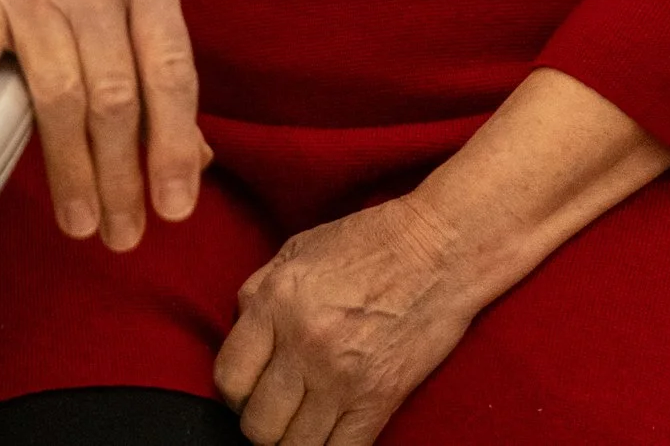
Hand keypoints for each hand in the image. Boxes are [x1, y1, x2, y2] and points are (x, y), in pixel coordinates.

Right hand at [0, 0, 206, 250]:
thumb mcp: (131, 2)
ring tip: (79, 222)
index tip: (173, 209)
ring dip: (69, 164)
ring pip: (59, 86)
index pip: (171, 72)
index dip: (173, 146)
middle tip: (122, 234)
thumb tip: (196, 164)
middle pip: (115, 92)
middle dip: (121, 174)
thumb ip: (160, 75)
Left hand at [215, 197, 475, 445]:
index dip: (234, 391)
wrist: (440, 249)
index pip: (229, 380)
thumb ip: (259, 293)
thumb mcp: (299, 250)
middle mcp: (304, 343)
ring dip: (292, 440)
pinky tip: (330, 433)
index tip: (249, 387)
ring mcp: (342, 377)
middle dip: (260, 420)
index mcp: (276, 302)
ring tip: (303, 421)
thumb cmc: (370, 243)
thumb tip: (238, 335)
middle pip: (257, 424)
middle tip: (277, 406)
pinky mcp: (380, 399)